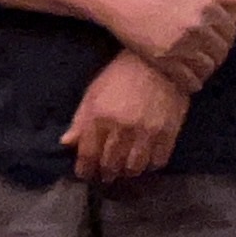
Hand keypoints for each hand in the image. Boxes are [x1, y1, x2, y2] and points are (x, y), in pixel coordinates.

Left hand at [64, 51, 190, 182]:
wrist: (158, 62)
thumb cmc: (120, 75)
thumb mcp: (94, 92)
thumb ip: (80, 120)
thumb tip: (66, 143)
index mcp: (100, 117)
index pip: (88, 154)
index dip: (85, 169)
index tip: (85, 174)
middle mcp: (122, 128)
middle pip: (110, 164)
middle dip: (105, 173)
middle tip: (105, 174)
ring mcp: (146, 132)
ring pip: (134, 168)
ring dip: (126, 172)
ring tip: (124, 169)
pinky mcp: (168, 133)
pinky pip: (157, 162)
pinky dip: (149, 166)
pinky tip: (145, 161)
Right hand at [92, 0, 235, 89]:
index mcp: (206, 6)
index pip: (230, 32)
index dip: (225, 38)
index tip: (216, 40)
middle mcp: (196, 26)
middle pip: (220, 52)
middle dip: (216, 56)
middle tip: (206, 55)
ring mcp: (180, 44)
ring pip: (207, 67)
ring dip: (206, 70)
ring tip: (197, 67)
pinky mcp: (164, 60)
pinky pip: (189, 80)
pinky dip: (192, 83)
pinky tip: (188, 79)